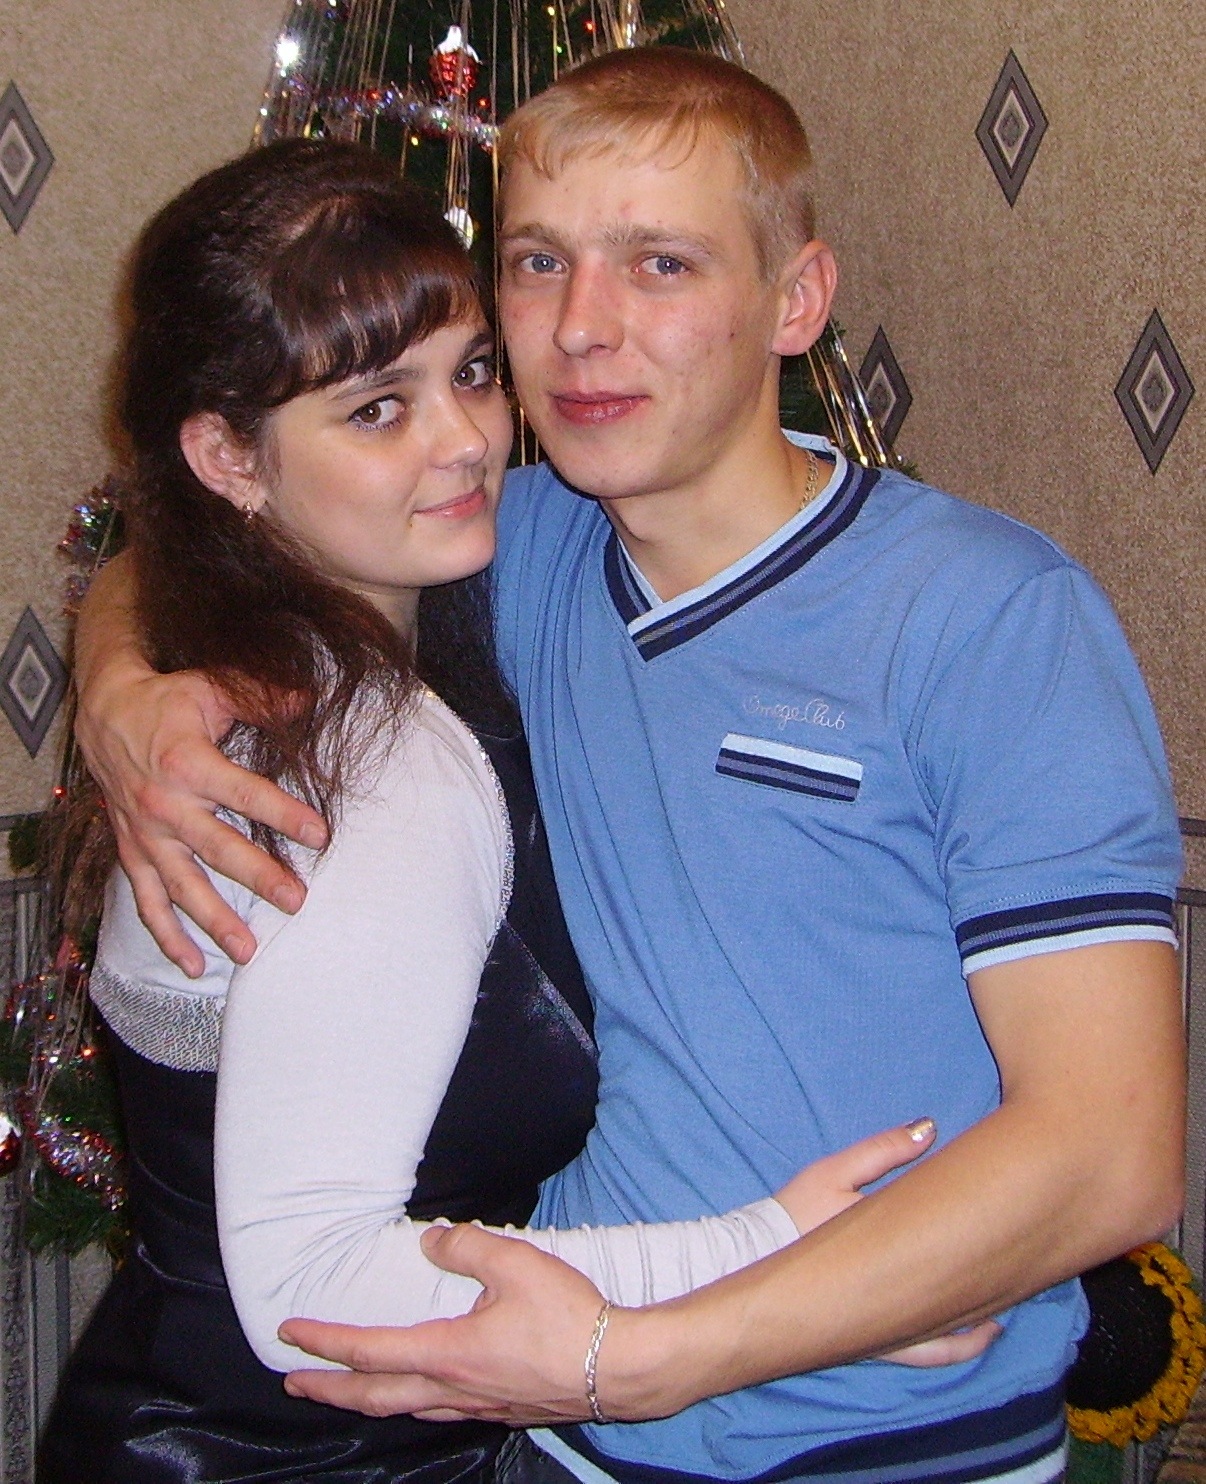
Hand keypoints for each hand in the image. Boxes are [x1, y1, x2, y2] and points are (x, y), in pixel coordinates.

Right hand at [76, 648, 326, 976]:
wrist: (102, 711)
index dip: (284, 814)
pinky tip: (196, 966)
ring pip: (182, 886)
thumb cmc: (166, 702)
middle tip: (295, 901)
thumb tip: (308, 699)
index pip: (245, 793)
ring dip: (214, 921)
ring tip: (248, 951)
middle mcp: (164, 804)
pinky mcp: (131, 852)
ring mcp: (145, 834)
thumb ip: (260, 699)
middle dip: (258, 877)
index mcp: (188, 762)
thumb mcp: (211, 689)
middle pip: (217, 849)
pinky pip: (147, 901)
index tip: (320, 835)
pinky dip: (168, 936)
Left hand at [281, 1226, 614, 1424]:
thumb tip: (430, 1241)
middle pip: (373, 1397)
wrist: (618, 1368)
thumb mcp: (516, 1263)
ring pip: (405, 1410)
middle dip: (329, 1389)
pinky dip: (410, 1404)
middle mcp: (452, 1390)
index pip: (367, 1351)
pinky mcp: (502, 1410)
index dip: (324, 1342)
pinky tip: (420, 1395)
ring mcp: (477, 1406)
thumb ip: (467, 1246)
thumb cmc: (567, 1316)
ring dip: (367, 1399)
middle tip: (295, 1382)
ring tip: (347, 1391)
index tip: (290, 1334)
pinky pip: (439, 1412)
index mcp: (446, 1354)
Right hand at [775, 1119, 1000, 1367]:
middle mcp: (895, 1298)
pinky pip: (926, 1355)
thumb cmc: (794, 1213)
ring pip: (949, 1341)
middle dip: (997, 1287)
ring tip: (1004, 1313)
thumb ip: (882, 1151)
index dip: (990, 1227)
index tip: (1017, 1210)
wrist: (751, 1259)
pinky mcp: (873, 1343)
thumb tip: (930, 1129)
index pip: (953, 1239)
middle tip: (1026, 1268)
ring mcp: (886, 1329)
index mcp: (892, 1250)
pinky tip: (972, 1333)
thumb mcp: (834, 1171)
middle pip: (962, 1299)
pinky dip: (954, 1347)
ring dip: (980, 1327)